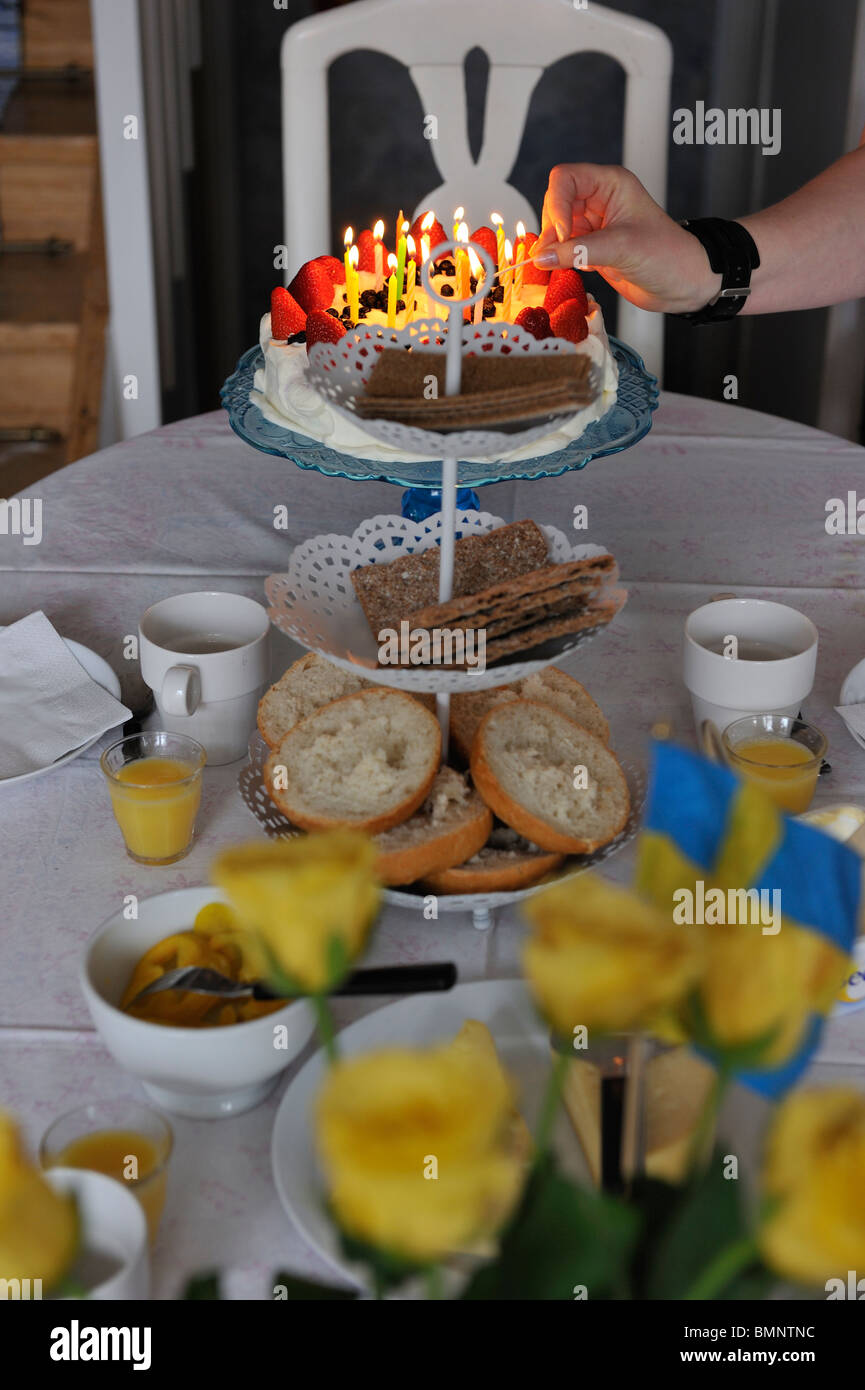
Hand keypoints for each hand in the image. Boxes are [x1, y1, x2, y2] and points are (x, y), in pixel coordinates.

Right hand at [535, 163, 721, 313]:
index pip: (565, 179)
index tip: (561, 234)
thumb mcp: (621, 249)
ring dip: (551, 248)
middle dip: (550, 229)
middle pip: (555, 203)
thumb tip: (541, 257)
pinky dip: (558, 260)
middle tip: (553, 256)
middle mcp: (599, 200)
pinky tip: (563, 270)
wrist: (684, 284)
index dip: (556, 204)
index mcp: (610, 184)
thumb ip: (578, 251)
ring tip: (554, 266)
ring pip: (556, 229)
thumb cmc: (667, 255)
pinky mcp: (592, 248)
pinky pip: (563, 249)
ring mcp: (594, 225)